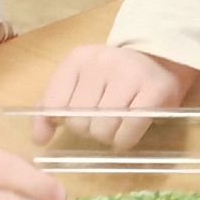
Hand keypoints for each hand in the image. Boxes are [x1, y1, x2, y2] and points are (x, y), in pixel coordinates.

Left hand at [34, 45, 192, 149]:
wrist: (160, 60)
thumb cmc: (114, 77)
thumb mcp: (80, 82)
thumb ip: (53, 106)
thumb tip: (39, 139)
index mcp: (78, 59)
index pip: (54, 106)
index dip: (65, 121)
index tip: (77, 118)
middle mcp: (101, 63)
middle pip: (79, 122)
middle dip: (90, 129)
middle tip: (104, 119)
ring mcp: (129, 75)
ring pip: (103, 129)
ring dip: (109, 136)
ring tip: (118, 124)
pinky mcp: (154, 91)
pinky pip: (128, 133)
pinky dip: (125, 140)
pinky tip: (129, 132)